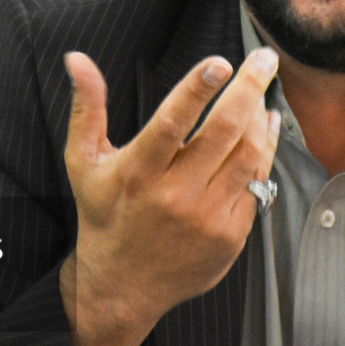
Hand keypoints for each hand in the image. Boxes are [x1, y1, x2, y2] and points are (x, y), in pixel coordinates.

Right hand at [58, 48, 280, 345]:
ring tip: (262, 92)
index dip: (197, 89)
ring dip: (261, 117)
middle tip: (264, 59)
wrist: (122, 286)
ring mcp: (207, 217)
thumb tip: (77, 59)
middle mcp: (174, 196)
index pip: (171, 122)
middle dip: (249, 88)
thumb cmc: (104, 215)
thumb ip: (88, 107)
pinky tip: (266, 129)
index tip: (220, 62)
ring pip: (248, 155)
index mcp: (137, 173)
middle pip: (222, 132)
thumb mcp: (85, 162)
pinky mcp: (230, 235)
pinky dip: (266, 151)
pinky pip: (258, 183)